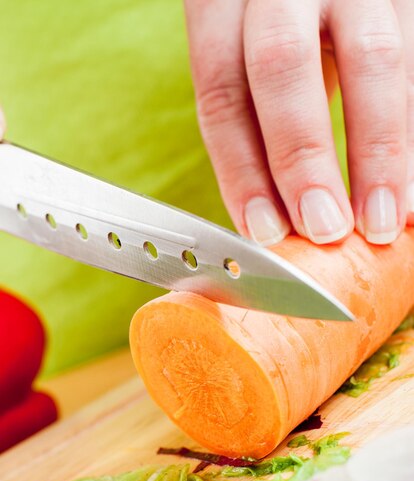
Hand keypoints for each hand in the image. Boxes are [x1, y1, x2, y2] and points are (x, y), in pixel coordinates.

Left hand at [184, 0, 413, 244]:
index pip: (222, 89)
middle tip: (325, 229)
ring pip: (375, 57)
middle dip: (304, 159)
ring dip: (380, 152)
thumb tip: (275, 221)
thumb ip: (256, 123)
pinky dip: (411, 130)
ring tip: (381, 221)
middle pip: (283, 64)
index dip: (241, 170)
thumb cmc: (272, 25)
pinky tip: (408, 187)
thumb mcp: (248, 58)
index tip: (266, 231)